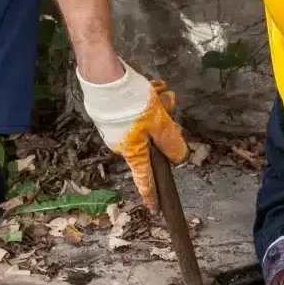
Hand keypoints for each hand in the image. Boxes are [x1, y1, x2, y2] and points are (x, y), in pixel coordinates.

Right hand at [78, 61, 188, 212]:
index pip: (144, 179)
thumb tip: (180, 158)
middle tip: (168, 109)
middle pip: (156, 141)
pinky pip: (143, 107)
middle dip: (166, 124)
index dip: (151, 194)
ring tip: (157, 92)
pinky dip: (150, 97)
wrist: (104, 75)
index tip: (155, 209)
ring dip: (160, 105)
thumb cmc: (130, 103)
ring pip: (152, 120)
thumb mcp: (158, 123)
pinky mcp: (119, 110)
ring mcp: (121, 126)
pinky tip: (151, 86)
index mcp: (133, 151)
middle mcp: (126, 142)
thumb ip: (171, 142)